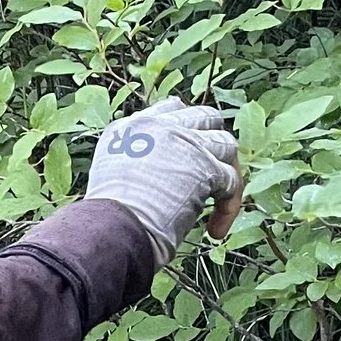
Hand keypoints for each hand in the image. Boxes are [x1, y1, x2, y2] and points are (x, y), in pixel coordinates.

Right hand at [83, 99, 244, 265]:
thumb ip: (135, 159)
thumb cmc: (108, 216)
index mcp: (133, 127)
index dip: (185, 128)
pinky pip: (232, 181)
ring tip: (217, 199)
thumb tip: (158, 172)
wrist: (116, 226)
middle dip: (211, 141)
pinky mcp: (207, 167)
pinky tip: (216, 229)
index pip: (170, 110)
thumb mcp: (111, 173)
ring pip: (225, 145)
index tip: (187, 150)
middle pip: (204, 118)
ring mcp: (187, 143)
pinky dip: (228, 208)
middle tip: (211, 168)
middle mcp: (161, 126)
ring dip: (225, 172)